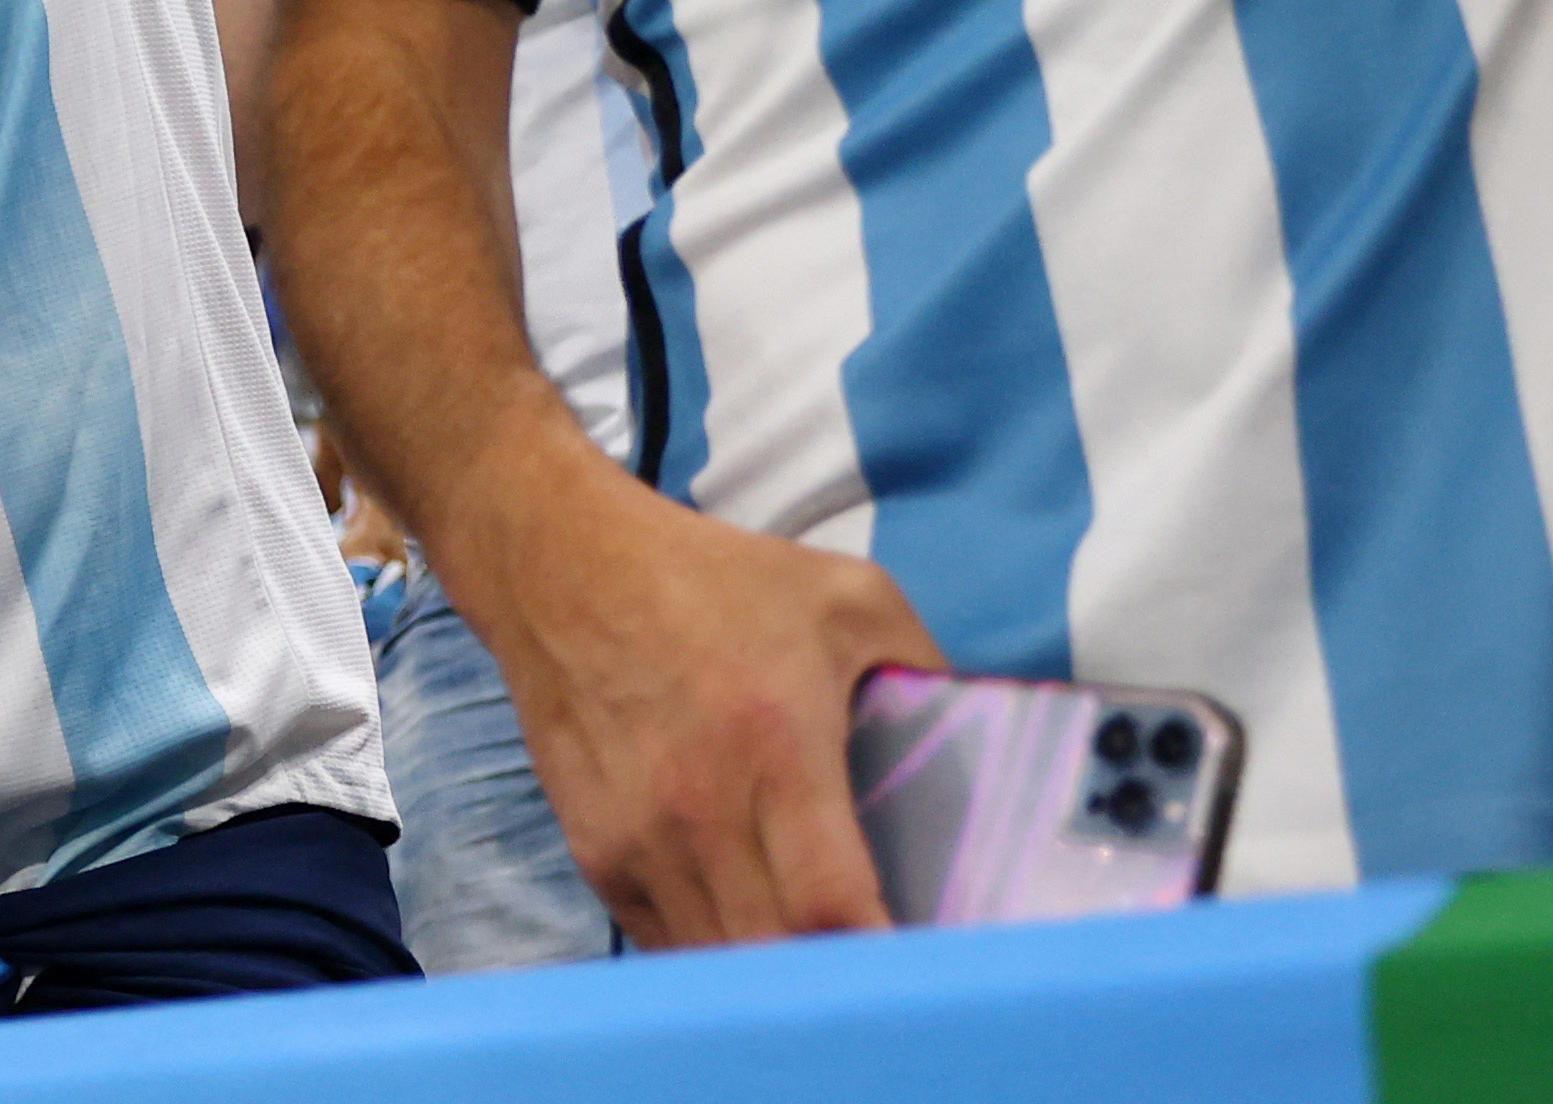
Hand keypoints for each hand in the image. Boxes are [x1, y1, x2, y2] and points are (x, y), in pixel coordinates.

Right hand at [454, 461, 938, 944]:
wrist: (560, 566)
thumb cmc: (711, 580)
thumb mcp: (848, 596)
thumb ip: (928, 672)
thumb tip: (992, 750)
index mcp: (773, 745)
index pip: (830, 907)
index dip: (885, 964)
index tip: (933, 977)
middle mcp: (697, 807)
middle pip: (776, 963)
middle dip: (840, 987)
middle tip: (894, 975)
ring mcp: (637, 840)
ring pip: (720, 968)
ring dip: (779, 979)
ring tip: (830, 960)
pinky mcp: (597, 854)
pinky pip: (672, 945)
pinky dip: (721, 955)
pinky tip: (757, 925)